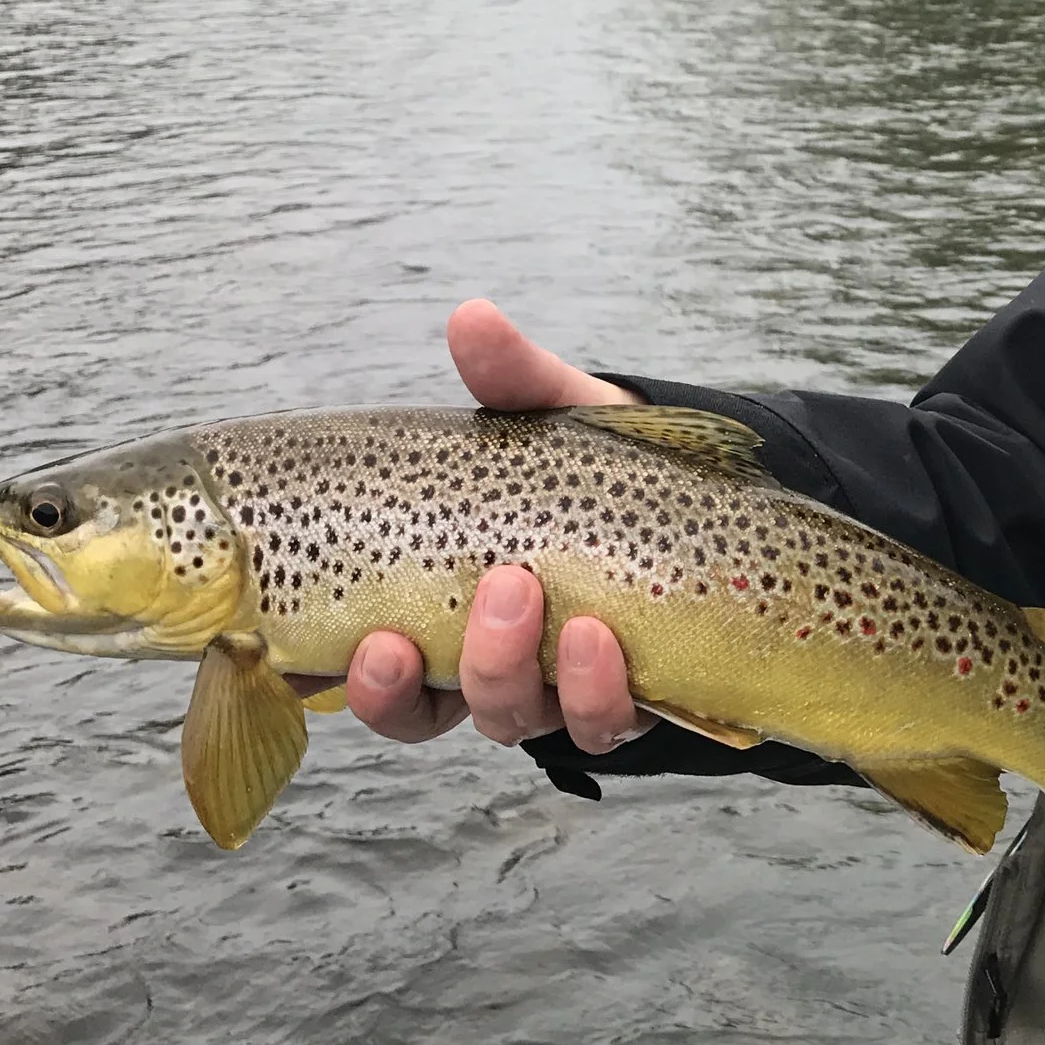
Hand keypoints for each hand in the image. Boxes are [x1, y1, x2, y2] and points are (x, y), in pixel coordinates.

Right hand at [320, 300, 646, 753]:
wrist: (709, 500)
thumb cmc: (604, 466)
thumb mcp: (556, 418)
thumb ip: (513, 378)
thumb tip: (473, 319)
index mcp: (434, 604)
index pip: (368, 664)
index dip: (347, 676)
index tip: (336, 650)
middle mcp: (480, 662)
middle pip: (422, 710)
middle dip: (420, 675)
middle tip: (464, 591)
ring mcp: (550, 689)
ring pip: (506, 718)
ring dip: (503, 667)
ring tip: (526, 593)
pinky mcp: (621, 701)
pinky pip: (598, 724)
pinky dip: (595, 690)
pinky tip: (604, 640)